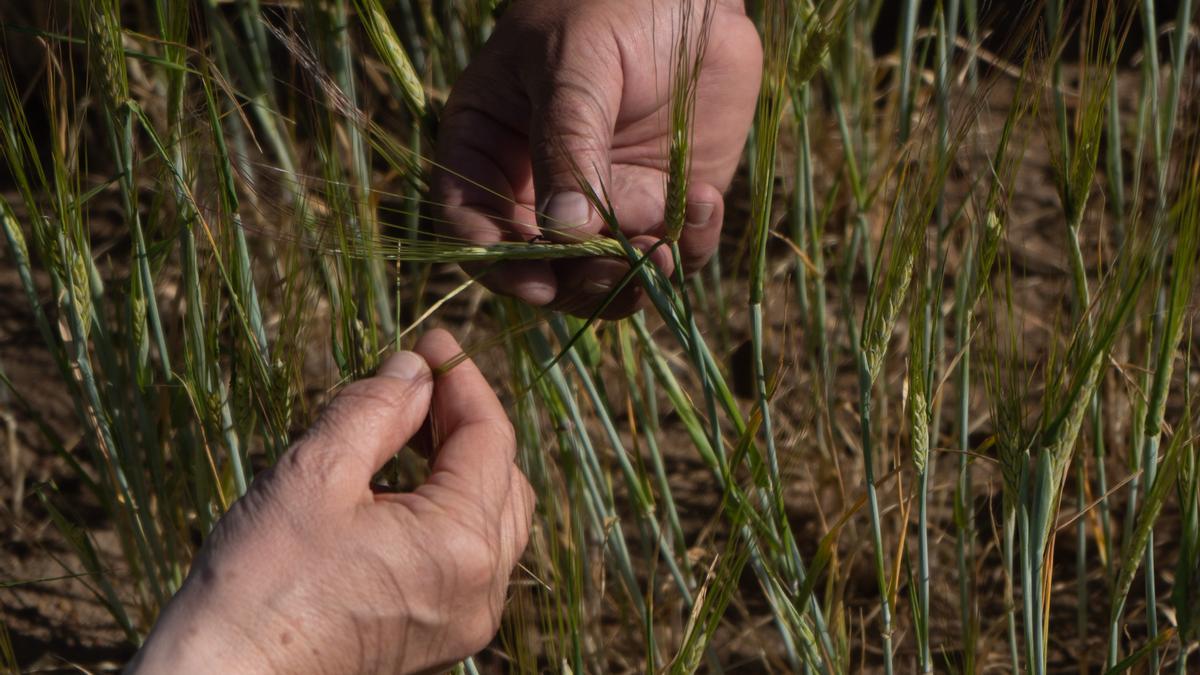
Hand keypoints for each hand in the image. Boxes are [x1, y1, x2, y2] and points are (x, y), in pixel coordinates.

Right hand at [127, 329, 532, 673]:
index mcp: (463, 545)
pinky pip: (466, 557)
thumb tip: (414, 370)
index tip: (432, 343)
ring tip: (402, 430)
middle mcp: (481, 589)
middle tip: (418, 384)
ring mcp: (463, 620)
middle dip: (465, 423)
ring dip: (457, 466)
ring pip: (489, 519)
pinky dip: (444, 511)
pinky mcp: (437, 637)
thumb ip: (375, 411)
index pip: (490, 438)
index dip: (463, 382)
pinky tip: (393, 489)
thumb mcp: (315, 474)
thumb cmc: (259, 582)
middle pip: (502, 478)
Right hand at [434, 0, 760, 317]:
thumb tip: (562, 230)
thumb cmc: (610, 3)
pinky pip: (673, 253)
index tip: (537, 282)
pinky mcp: (666, 204)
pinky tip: (704, 202)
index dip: (498, 264)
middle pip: (541, 267)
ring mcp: (605, 202)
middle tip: (615, 263)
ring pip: (605, 275)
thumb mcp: (573, 62)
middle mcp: (540, 189)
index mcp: (489, 148)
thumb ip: (566, 144)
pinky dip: (691, 245)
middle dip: (577, 278)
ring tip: (665, 247)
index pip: (472, 224)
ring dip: (633, 275)